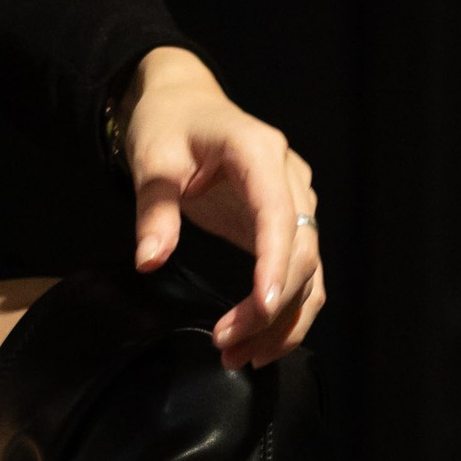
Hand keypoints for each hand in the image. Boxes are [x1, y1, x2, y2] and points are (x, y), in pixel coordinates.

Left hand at [118, 46, 324, 368]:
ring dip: (283, 320)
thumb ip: (154, 209)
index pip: (279, 215)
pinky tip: (259, 342)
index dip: (275, 265)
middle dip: (270, 307)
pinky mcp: (289, 224)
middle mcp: (290, 178)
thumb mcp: (151, 159)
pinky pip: (302, 274)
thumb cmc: (168, 125)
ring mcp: (296, 202)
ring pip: (310, 272)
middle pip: (302, 252)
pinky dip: (287, 310)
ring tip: (241, 357)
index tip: (260, 309)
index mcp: (258, 151)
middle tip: (228, 346)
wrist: (183, 103)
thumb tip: (149, 261)